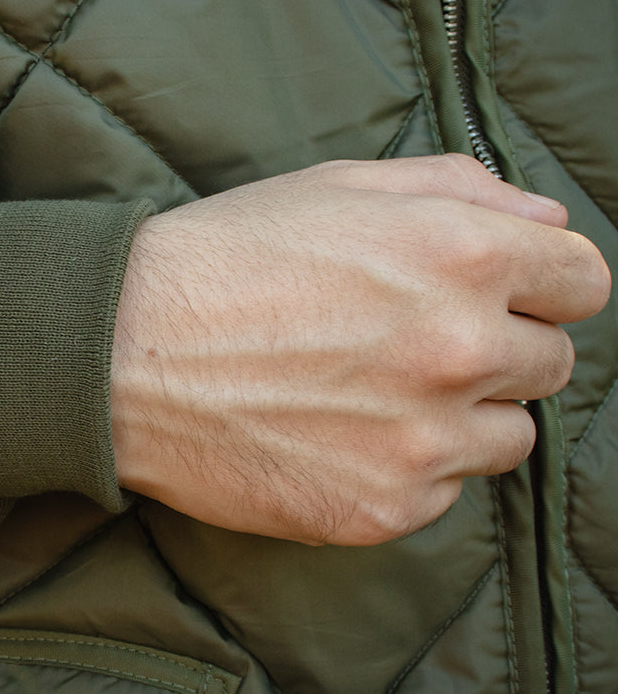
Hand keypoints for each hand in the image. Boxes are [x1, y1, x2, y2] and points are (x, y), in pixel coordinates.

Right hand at [110, 155, 610, 544]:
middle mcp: (456, 348)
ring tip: (376, 395)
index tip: (510, 295)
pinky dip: (407, 468)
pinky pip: (443, 491)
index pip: (582, 280)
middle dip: (498, 349)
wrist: (121, 354)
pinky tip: (339, 437)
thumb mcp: (335, 186)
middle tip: (417, 344)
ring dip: (461, 415)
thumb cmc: (223, 258)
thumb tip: (545, 217)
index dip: (545, 284)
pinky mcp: (384, 507)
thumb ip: (460, 187)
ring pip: (507, 437)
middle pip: (550, 363)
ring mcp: (423, 439)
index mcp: (459, 252)